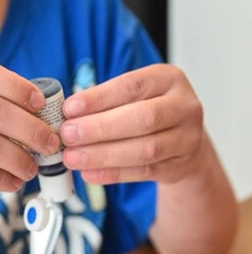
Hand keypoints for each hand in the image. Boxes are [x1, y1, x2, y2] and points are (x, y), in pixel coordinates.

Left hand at [60, 64, 205, 184]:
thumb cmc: (150, 112)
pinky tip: (89, 173)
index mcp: (169, 79)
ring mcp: (186, 139)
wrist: (184, 142)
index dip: (99, 98)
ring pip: (145, 150)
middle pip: (143, 118)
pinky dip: (113, 174)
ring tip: (73, 158)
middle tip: (68, 135)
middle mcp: (184, 107)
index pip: (132, 86)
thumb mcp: (135, 97)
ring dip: (104, 155)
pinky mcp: (178, 167)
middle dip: (100, 128)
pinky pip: (143, 173)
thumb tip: (67, 114)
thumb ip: (107, 102)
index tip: (69, 109)